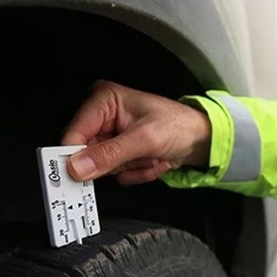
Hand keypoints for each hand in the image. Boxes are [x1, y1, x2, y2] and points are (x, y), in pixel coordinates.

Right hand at [61, 80, 210, 184]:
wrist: (202, 139)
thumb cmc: (180, 126)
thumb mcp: (145, 139)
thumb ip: (110, 154)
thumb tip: (78, 166)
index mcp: (105, 100)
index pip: (74, 133)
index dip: (75, 157)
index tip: (78, 176)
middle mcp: (103, 116)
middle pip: (88, 154)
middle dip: (119, 163)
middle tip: (140, 157)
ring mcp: (111, 136)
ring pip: (104, 167)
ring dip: (131, 168)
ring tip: (151, 156)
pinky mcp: (119, 152)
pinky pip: (117, 173)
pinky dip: (136, 172)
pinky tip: (152, 160)